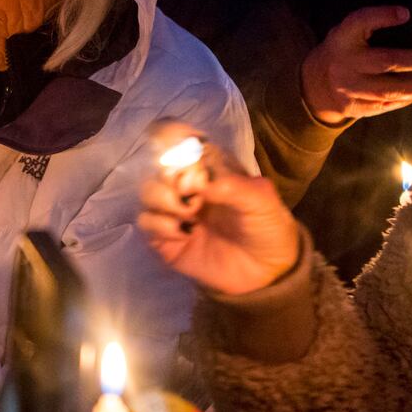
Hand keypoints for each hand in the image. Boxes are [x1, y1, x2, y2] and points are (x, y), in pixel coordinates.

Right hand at [139, 121, 300, 295]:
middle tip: (192, 193)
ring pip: (146, 191)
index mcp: (209, 166)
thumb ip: (232, 185)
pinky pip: (145, 221)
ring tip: (189, 216)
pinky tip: (182, 234)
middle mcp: (187, 184)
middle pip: (157, 164)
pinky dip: (160, 225)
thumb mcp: (262, 200)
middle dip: (171, 176)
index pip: (179, 139)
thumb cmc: (266, 227)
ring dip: (164, 200)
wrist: (265, 273)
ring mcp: (174, 210)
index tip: (178, 151)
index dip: (172, 138)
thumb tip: (196, 182)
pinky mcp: (164, 237)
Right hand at [299, 6, 411, 124]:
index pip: (360, 22)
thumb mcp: (347, 33)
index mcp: (342, 39)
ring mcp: (350, 88)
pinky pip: (386, 105)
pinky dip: (407, 100)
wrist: (316, 86)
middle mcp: (345, 64)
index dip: (382, 16)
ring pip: (388, 90)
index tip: (405, 13)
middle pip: (385, 61)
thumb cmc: (343, 52)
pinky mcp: (356, 107)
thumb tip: (411, 18)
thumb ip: (369, 26)